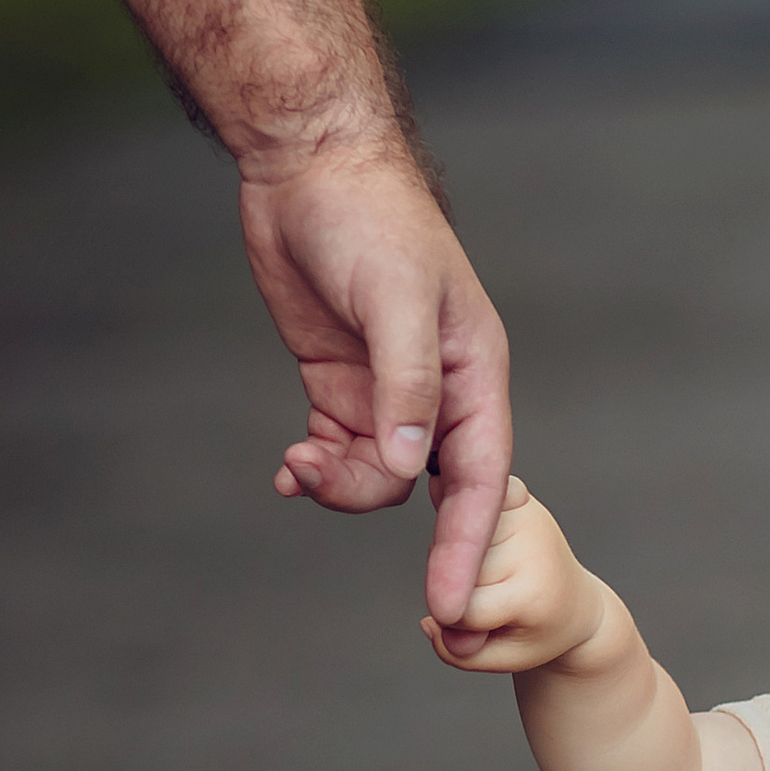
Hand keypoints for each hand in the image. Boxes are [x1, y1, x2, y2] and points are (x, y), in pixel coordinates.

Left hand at [246, 140, 513, 624]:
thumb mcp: (397, 300)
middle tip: (322, 493)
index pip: (481, 477)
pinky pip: (337, 454)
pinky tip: (288, 470)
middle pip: (426, 487)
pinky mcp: (339, 385)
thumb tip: (413, 469)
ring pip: (376, 476)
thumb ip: (406, 386)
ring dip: (337, 485)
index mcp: (474, 374)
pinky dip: (314, 472)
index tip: (448, 604)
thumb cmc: (369, 219)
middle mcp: (437, 393)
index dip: (466, 543)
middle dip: (383, 511)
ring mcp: (385, 392)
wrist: (306, 166)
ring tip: (297, 464)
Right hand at [420, 481, 606, 673]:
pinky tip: (478, 529)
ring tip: (495, 574)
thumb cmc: (537, 631)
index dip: (461, 628)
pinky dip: (462, 513)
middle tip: (494, 598)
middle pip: (453, 574)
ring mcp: (524, 515)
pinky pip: (464, 497)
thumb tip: (428, 619)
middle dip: (459, 592)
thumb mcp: (503, 660)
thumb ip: (456, 653)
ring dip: (459, 560)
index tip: (486, 629)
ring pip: (451, 542)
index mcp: (532, 593)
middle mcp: (530, 548)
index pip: (460, 612)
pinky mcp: (516, 493)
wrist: (577, 604)